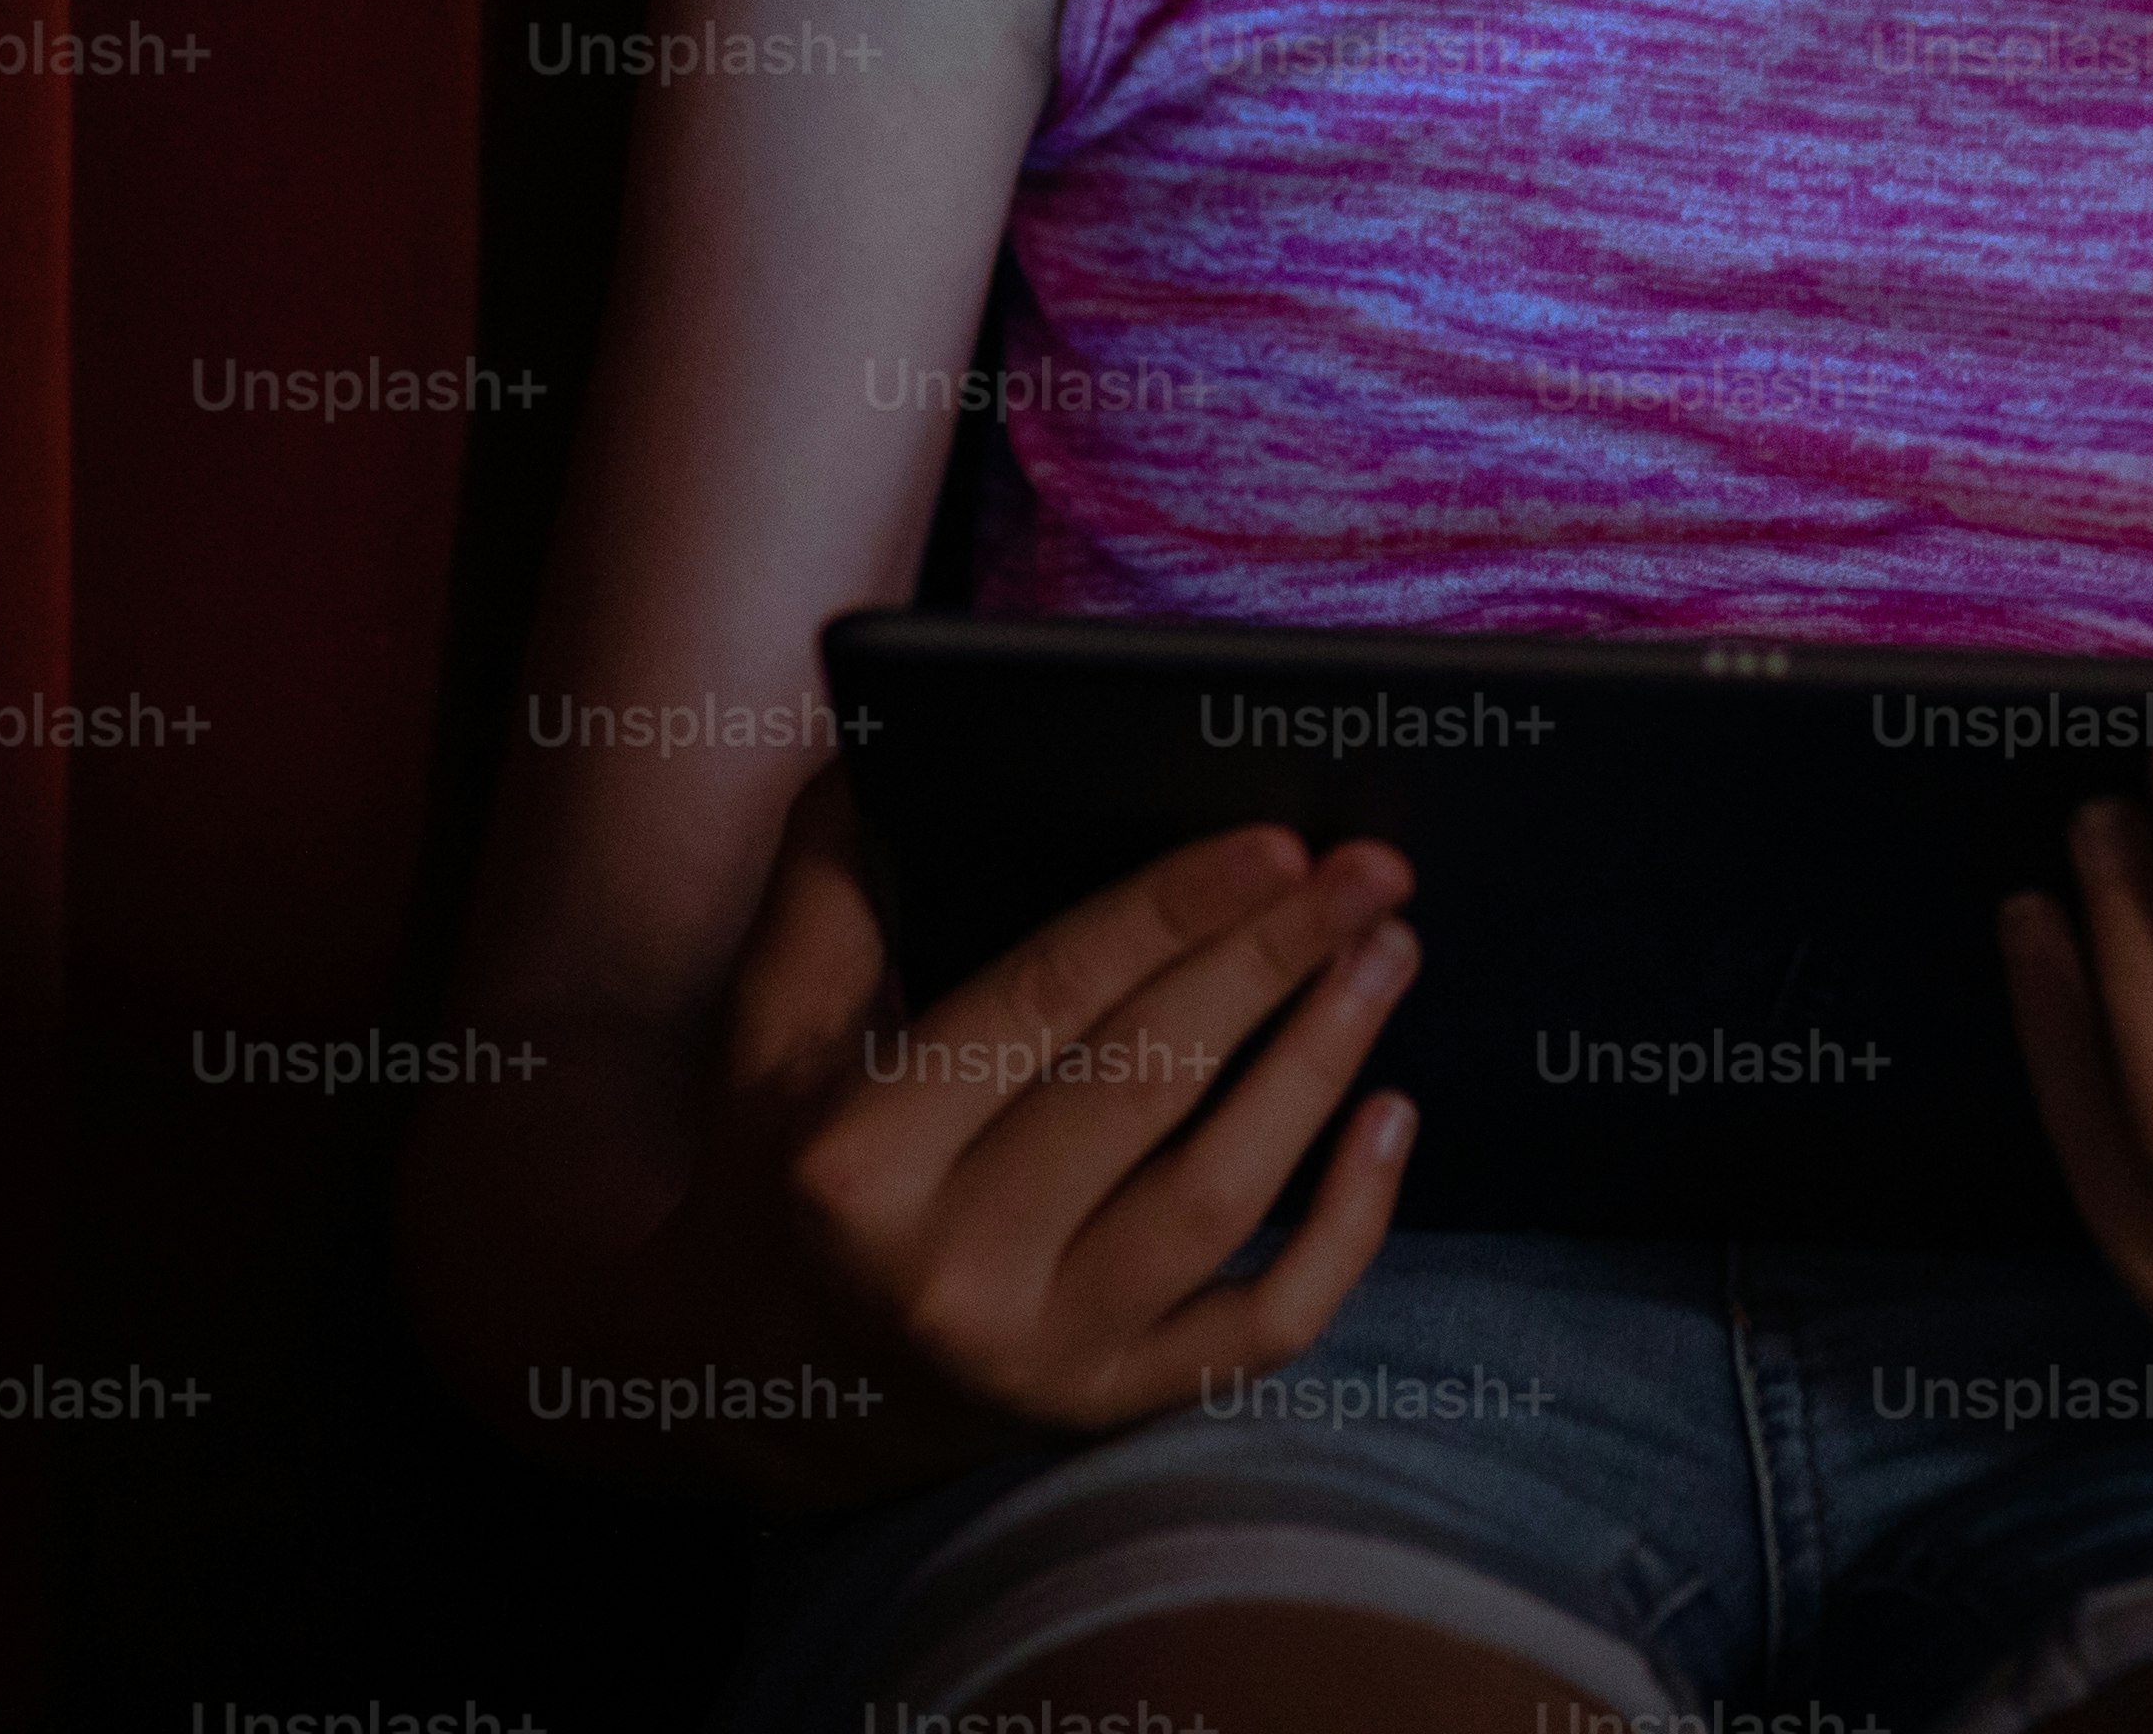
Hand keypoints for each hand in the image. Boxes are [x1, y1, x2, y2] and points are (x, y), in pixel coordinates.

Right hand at [710, 765, 1424, 1453]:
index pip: (1046, 1002)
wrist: (761, 1383)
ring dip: (1322, 1064)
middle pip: (1150, 1086)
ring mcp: (1042, 1356)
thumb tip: (883, 746)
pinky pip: (1266, 1325)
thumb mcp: (766, 1036)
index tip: (1276, 841)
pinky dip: (1348, 1228)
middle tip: (1370, 871)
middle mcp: (950, 1272)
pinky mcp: (1112, 1406)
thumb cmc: (781, 1172)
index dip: (1170, 913)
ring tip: (1388, 953)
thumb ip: (824, 893)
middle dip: (1273, 962)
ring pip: (1223, 1199)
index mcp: (859, 1160)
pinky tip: (1391, 1120)